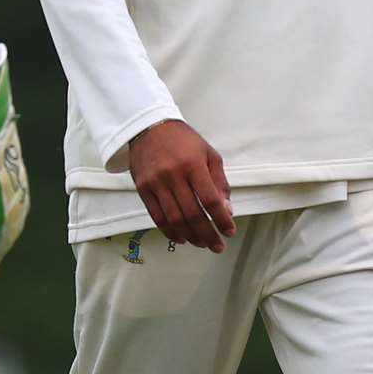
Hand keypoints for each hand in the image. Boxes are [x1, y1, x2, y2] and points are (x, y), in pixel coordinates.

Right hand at [128, 120, 235, 252]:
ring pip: (175, 219)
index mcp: (193, 165)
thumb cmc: (183, 140)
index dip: (222, 220)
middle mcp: (174, 175)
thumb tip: (227, 210)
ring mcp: (156, 183)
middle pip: (193, 214)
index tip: (229, 231)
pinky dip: (170, 232)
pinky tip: (181, 237)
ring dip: (190, 236)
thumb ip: (219, 182)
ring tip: (201, 243)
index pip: (210, 200)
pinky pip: (157, 217)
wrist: (150, 127)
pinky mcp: (143, 189)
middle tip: (217, 246)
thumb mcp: (208, 154)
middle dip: (208, 234)